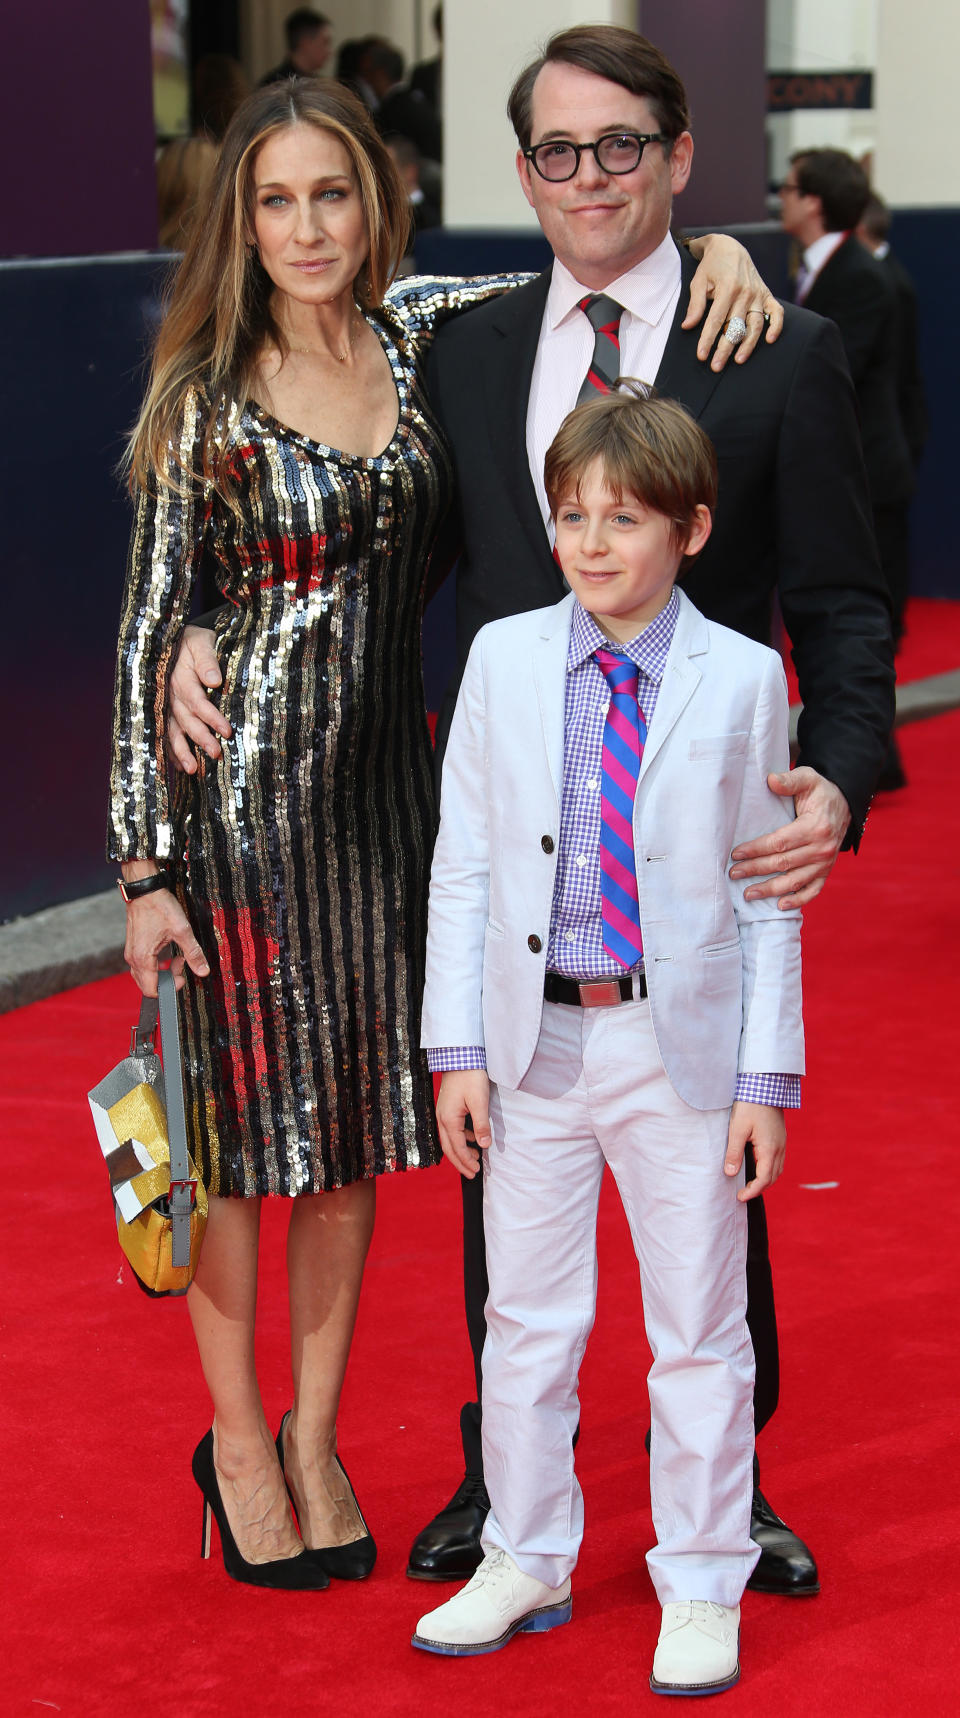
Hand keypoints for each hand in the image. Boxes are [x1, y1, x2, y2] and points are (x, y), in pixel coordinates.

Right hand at [120, 865, 209, 994]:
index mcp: (143, 959)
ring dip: (162, 972)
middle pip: (148, 985)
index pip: (152, 990)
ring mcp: (132, 953)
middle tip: (181, 963)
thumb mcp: (182, 931)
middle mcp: (133, 959)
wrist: (144, 890)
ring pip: (145, 976)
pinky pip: (143, 966)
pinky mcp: (134, 947)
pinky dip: (156, 965)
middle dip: (168, 980)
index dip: (170, 988)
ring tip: (177, 957)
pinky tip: (168, 952)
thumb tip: (203, 971)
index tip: (183, 975)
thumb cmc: (160, 907)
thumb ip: (193, 953)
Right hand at [166, 625, 231, 773]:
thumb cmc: (194, 641)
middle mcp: (170, 695)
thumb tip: (215, 680)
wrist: (177, 640)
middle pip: (186, 720)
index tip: (227, 731)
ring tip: (193, 770)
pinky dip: (171, 751)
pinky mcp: (164, 712)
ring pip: (172, 731)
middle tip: (216, 753)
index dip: (211, 717)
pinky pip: (165, 733)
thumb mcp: (201, 642)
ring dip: (182, 751)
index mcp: (180, 678)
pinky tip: (180, 767)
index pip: (197, 701)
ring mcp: (165, 705)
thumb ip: (208, 660)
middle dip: (201, 738)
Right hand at [435, 1070, 490, 1177]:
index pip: (458, 1148)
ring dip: (460, 1152)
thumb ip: (481, 1125)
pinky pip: (451, 1130)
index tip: (477, 1172)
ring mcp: (442, 1113)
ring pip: (449, 1140)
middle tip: (472, 1174)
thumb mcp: (479, 1102)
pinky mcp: (446, 1108)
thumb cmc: (470, 1077)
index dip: (467, 1162)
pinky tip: (471, 1139)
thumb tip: (484, 1146)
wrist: (460, 1056)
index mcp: (449, 1119)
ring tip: (474, 1159)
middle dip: (461, 1163)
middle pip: (449, 1148)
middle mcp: (442, 1118)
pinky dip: (460, 1139)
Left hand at [682, 233, 783, 369]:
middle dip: (725, 348)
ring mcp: (758, 294)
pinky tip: (769, 341)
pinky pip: (776, 312)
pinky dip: (776, 326)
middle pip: (735, 326)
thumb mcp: (698, 281)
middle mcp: (746, 292)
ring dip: (747, 344)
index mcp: (728, 287)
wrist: (730, 247)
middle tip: (716, 366)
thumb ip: (695, 304)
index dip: (708, 339)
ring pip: (755, 324)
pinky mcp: (767, 295)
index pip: (716, 320)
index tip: (701, 356)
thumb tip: (687, 326)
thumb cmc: (711, 266)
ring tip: (737, 360)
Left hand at [724, 1102, 785, 1202]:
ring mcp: (782, 1143)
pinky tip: (758, 1166)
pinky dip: (769, 1169)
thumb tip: (730, 1173)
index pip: (763, 1180)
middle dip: (759, 1188)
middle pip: (773, 1177)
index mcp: (769, 1149)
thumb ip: (733, 1152)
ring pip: (777, 1170)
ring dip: (765, 1180)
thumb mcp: (737, 1129)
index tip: (740, 1197)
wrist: (765, 1085)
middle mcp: (779, 1149)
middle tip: (743, 1193)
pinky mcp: (780, 1137)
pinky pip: (778, 1160)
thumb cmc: (750, 1105)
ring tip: (750, 1183)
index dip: (752, 1191)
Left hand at [729, 767, 850, 907]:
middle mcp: (822, 848)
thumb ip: (790, 780)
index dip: (757, 849)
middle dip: (756, 870)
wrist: (845, 804)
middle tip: (734, 874)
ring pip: (794, 881)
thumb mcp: (808, 778)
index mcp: (815, 827)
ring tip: (748, 894)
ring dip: (770, 890)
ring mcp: (825, 863)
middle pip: (783, 863)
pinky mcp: (827, 871)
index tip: (736, 853)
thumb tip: (770, 780)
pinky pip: (813, 890)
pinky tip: (779, 906)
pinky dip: (798, 900)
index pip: (780, 842)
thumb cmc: (820, 791)